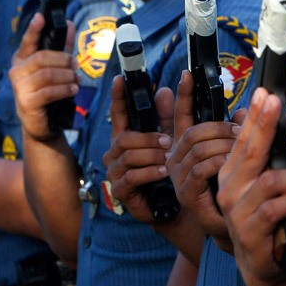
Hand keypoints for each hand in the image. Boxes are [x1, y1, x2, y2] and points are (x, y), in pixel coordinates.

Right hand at [8, 12, 77, 142]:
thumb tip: (69, 24)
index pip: (27, 41)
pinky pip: (49, 91)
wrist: (42, 124)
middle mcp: (16, 71)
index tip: (41, 17)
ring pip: (48, 74)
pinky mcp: (26, 102)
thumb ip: (62, 47)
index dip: (34, 29)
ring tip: (76, 80)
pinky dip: (65, 89)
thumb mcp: (56, 68)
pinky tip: (73, 89)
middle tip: (76, 65)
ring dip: (67, 76)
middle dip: (64, 60)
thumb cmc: (48, 92)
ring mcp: (19, 87)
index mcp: (22, 60)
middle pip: (43, 57)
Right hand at [103, 76, 173, 223]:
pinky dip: (149, 173)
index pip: (118, 113)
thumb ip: (166, 117)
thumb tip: (165, 90)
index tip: (120, 79)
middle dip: (148, 138)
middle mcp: (114, 153)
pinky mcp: (119, 191)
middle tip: (168, 141)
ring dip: (151, 156)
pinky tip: (163, 172)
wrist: (170, 205)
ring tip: (168, 159)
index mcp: (125, 137)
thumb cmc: (166, 170)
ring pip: (127, 156)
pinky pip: (130, 177)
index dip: (118, 96)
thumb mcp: (169, 140)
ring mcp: (114, 173)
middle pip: (124, 138)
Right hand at [167, 70, 241, 245]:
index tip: (188, 74)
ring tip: (245, 147)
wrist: (227, 229)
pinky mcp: (183, 193)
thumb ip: (236, 133)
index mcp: (186, 146)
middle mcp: (175, 158)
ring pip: (199, 148)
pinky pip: (200, 170)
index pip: (182, 115)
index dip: (183, 95)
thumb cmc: (230, 191)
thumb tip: (249, 108)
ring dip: (226, 145)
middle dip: (221, 127)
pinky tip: (231, 166)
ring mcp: (176, 176)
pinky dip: (219, 164)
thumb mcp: (235, 157)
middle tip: (245, 130)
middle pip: (194, 130)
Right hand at [217, 88, 285, 285]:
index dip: (254, 114)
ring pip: (269, 182)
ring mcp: (236, 212)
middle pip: (250, 151)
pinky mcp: (249, 233)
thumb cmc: (270, 220)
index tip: (265, 92)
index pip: (243, 138)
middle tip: (278, 104)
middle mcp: (229, 188)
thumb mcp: (271, 187)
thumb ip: (277, 162)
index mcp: (233, 173)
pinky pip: (273, 209)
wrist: (263, 266)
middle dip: (265, 125)